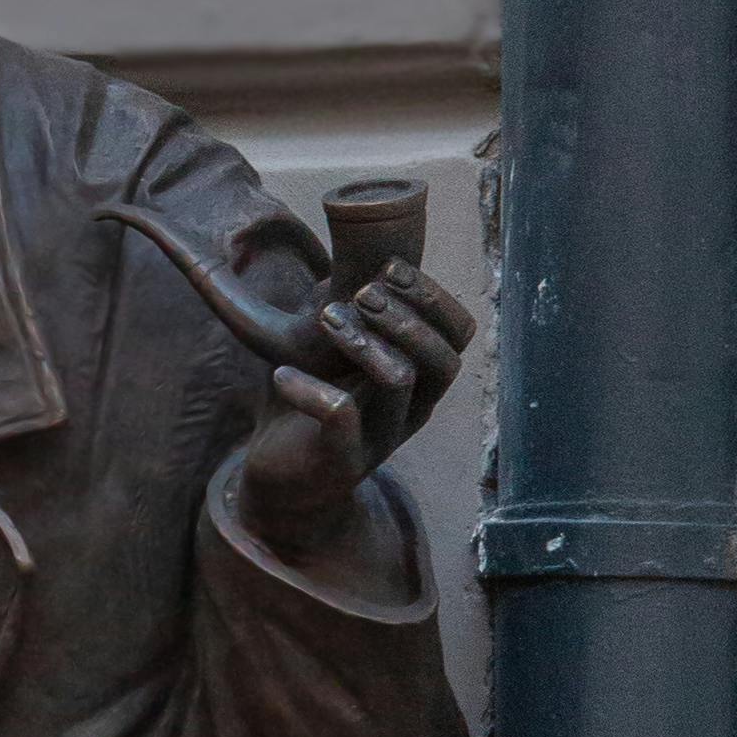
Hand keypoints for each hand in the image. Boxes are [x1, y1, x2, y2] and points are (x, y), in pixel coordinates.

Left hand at [233, 255, 477, 560]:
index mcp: (419, 382)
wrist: (278, 480)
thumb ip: (345, 310)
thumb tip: (347, 256)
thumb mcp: (330, 353)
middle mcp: (411, 412)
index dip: (433, 296)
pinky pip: (341, 416)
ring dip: (361, 340)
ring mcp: (381, 439)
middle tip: (361, 294)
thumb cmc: (308, 406)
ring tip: (325, 319)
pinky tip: (282, 376)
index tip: (391, 267)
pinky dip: (308, 388)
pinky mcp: (343, 461)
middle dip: (406, 315)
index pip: (458, 335)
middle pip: (444, 360)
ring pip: (400, 380)